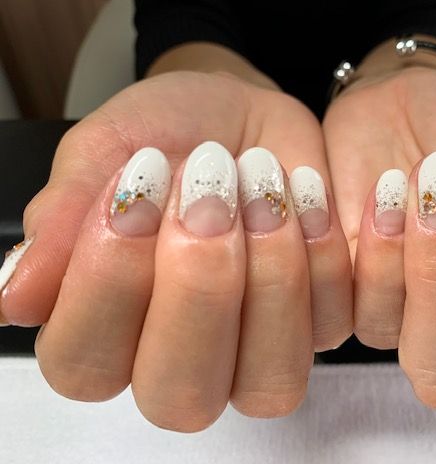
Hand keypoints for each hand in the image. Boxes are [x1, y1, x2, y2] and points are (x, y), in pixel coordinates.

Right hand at [0, 71, 351, 430]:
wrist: (239, 114)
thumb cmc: (166, 135)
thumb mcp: (105, 152)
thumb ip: (64, 219)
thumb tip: (15, 297)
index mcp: (107, 331)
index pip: (86, 364)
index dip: (108, 285)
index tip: (133, 191)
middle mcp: (180, 361)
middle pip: (180, 393)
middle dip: (197, 287)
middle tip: (204, 190)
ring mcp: (254, 355)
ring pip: (268, 378)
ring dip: (270, 273)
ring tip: (260, 183)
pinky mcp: (318, 326)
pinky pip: (330, 323)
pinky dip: (321, 250)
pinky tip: (303, 189)